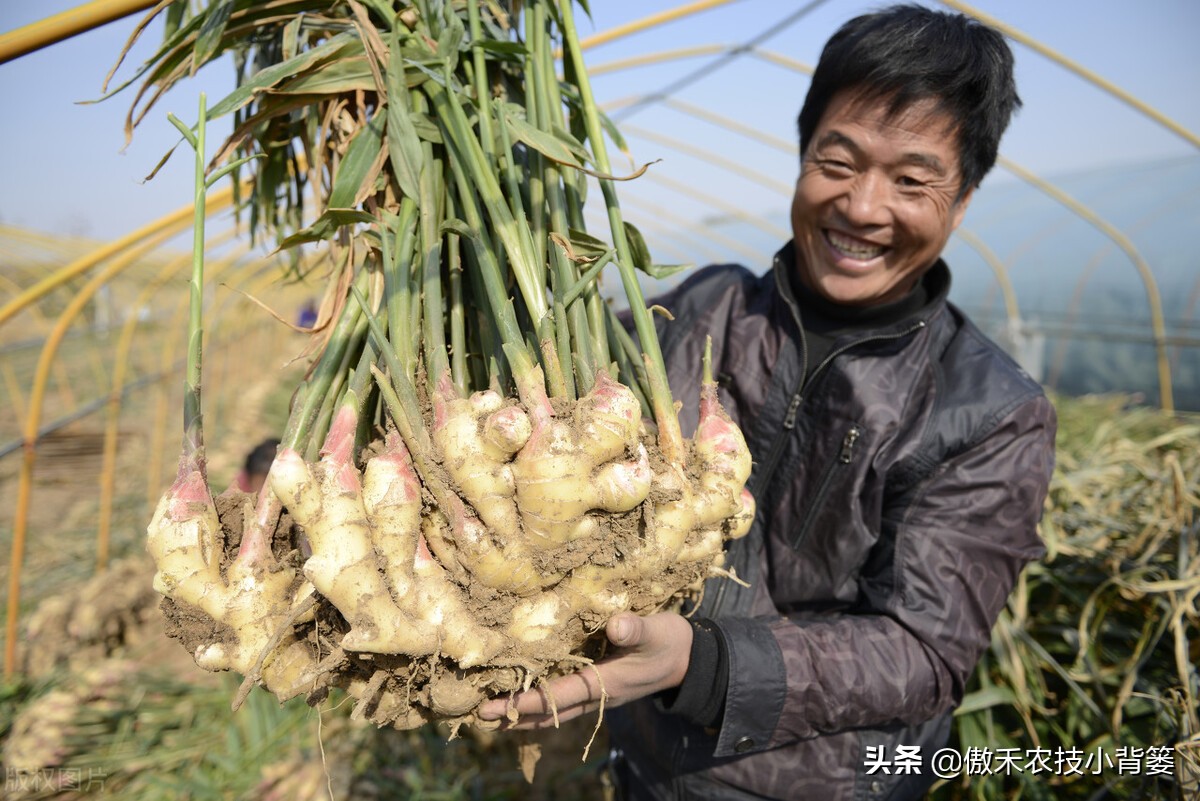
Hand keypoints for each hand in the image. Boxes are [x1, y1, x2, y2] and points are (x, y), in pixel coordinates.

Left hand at [476, 611, 692, 728]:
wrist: (689, 659)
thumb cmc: (670, 641)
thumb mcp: (656, 631)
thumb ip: (635, 629)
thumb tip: (614, 625)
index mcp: (607, 683)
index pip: (560, 696)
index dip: (528, 701)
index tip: (497, 706)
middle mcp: (597, 695)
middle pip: (549, 712)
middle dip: (514, 714)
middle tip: (478, 714)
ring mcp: (597, 695)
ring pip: (553, 711)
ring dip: (523, 713)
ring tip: (491, 713)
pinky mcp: (597, 687)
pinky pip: (562, 702)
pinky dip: (539, 704)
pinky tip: (521, 698)